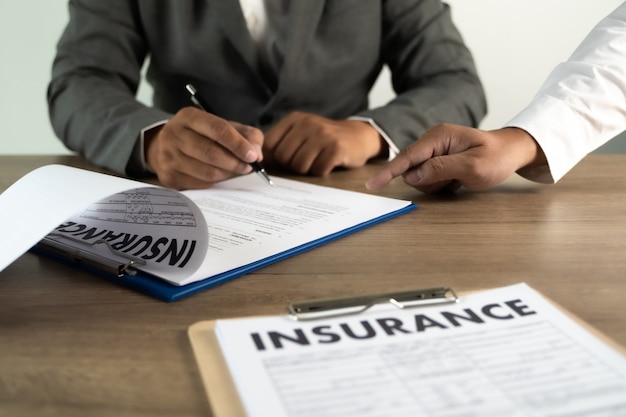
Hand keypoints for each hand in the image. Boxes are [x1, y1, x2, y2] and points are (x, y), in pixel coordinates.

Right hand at [145, 107, 262, 189]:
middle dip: (235, 163)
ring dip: (227, 174)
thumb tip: (257, 154)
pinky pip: (200, 184)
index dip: (239, 144)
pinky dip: (215, 182)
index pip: (219, 130)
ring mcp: (168, 156)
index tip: (253, 156)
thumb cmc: (202, 135)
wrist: (167, 146)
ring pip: (208, 172)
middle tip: (248, 167)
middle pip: (212, 153)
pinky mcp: (168, 176)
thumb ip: (246, 135)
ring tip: (235, 170)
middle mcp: (174, 135)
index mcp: (189, 117)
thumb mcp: (223, 126)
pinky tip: (218, 175)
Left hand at [263, 112, 384, 175]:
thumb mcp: (301, 133)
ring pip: (299, 166)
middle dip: (292, 166)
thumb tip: (258, 161)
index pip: (270, 145)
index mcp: (294, 119)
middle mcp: (307, 123)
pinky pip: (318, 170)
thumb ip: (281, 143)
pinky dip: (322, 172)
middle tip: (306, 161)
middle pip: (284, 158)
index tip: (284, 162)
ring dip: (308, 170)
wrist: (359, 136)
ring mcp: (322, 135)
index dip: (274, 159)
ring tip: (318, 160)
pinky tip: (329, 163)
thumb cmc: (325, 139)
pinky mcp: (336, 148)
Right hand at [365, 124, 545, 192]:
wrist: (511, 152)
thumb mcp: (473, 166)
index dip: (389, 173)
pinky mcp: (435, 160)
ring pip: (419, 178)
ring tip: (459, 179)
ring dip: (437, 184)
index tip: (371, 185)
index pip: (407, 157)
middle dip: (430, 182)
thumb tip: (413, 175)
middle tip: (457, 180)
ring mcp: (433, 151)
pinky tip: (456, 179)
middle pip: (412, 170)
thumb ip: (441, 169)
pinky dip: (441, 184)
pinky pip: (427, 180)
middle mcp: (431, 141)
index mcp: (438, 136)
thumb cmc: (496, 157)